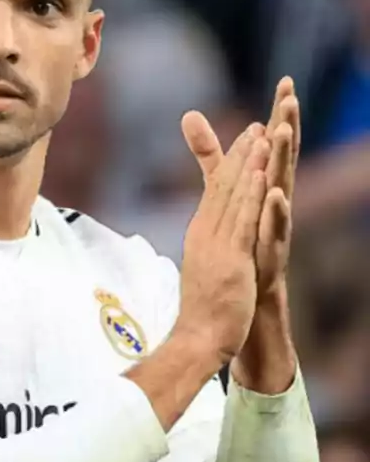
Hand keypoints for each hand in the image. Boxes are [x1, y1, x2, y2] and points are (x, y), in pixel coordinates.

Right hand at [175, 116, 270, 359]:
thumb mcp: (204, 268)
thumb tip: (206, 234)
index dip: (231, 162)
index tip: (247, 138)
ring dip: (248, 164)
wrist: (198, 337)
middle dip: (241, 153)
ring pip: (234, 196)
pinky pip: (243, 221)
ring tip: (261, 136)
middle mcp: (204, 233)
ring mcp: (217, 244)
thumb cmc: (203, 309)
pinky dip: (252, 195)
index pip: (215, 191)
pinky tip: (262, 175)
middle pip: (223, 186)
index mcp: (200, 234)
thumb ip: (208, 246)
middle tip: (257, 124)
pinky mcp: (231, 258)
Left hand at [185, 78, 299, 299]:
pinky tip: (274, 193)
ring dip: (281, 160)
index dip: (278, 113)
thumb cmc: (241, 241)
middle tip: (290, 95)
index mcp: (264, 185)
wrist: (246, 298)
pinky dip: (275, 211)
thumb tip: (190, 114)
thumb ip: (211, 156)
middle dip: (287, 125)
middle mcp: (273, 201)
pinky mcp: (270, 252)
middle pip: (281, 157)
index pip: (271, 143)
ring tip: (282, 131)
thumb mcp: (223, 192)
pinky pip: (274, 228)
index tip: (286, 80)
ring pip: (280, 187)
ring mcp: (274, 226)